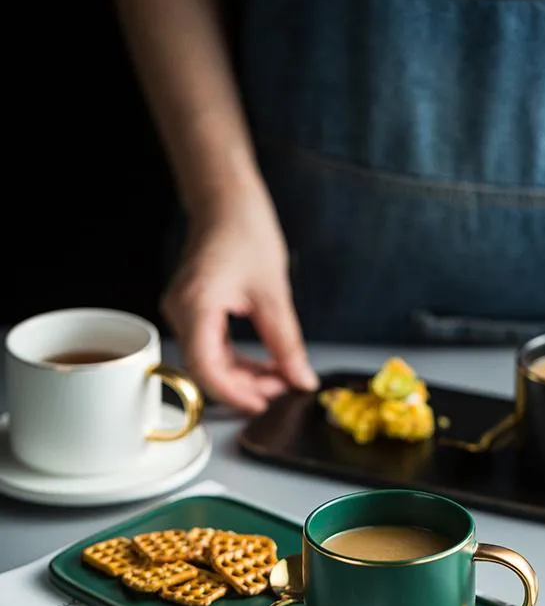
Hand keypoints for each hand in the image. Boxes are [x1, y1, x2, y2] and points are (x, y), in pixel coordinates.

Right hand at [161, 188, 318, 413]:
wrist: (225, 200)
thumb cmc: (245, 230)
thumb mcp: (274, 293)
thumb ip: (287, 343)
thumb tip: (301, 379)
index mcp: (196, 306)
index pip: (207, 368)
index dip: (235, 394)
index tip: (263, 405)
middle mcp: (181, 312)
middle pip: (207, 370)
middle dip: (245, 387)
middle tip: (282, 390)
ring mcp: (184, 313)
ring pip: (210, 362)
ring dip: (244, 376)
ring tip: (280, 379)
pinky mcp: (193, 312)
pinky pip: (211, 348)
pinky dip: (237, 361)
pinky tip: (265, 366)